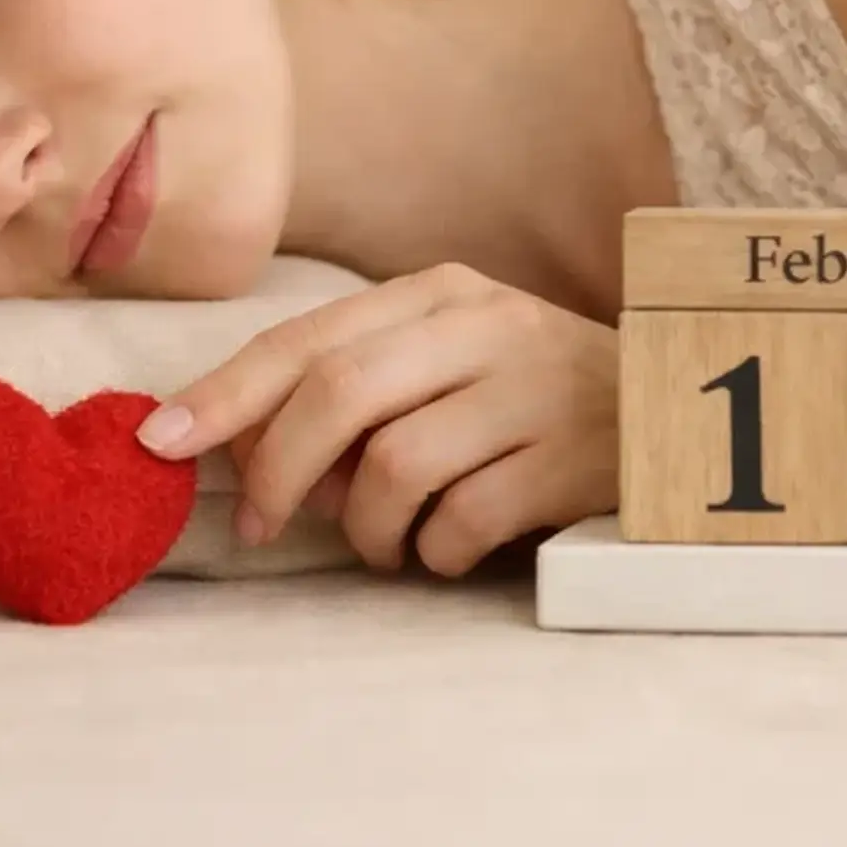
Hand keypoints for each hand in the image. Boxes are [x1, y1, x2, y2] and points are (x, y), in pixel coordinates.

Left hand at [134, 262, 617, 576]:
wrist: (685, 418)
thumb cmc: (535, 404)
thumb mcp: (451, 365)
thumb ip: (357, 391)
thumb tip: (245, 455)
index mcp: (438, 294)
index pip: (306, 339)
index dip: (224, 394)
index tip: (161, 443)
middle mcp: (484, 326)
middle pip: (337, 395)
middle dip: (277, 471)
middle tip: (261, 525)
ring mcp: (535, 389)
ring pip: (394, 466)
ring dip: (367, 528)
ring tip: (389, 545)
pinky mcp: (574, 458)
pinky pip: (462, 520)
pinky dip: (435, 552)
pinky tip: (449, 551)